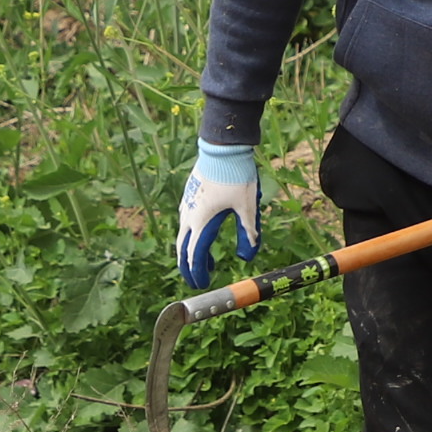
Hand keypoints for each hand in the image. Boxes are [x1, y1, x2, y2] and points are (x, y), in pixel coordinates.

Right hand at [177, 143, 262, 287]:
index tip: (204, 284)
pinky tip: (204, 233)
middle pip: (183, 249)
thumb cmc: (236, 175)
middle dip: (189, 268)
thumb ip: (248, 233)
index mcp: (202, 222)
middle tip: (197, 281)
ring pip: (183, 235)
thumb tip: (247, 257)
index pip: (195, 257)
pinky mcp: (190, 195)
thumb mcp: (248, 207)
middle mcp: (189, 216)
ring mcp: (187, 204)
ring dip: (192, 251)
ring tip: (207, 261)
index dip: (198, 274)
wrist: (223, 147)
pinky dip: (192, 235)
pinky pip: (186, 221)